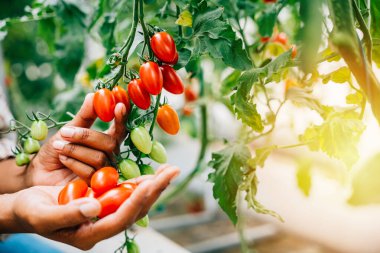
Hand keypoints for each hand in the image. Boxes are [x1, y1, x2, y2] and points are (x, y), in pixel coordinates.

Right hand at [10, 165, 178, 249]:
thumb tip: (95, 207)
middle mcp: (102, 226)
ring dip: (152, 186)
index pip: (119, 219)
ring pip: (134, 202)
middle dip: (154, 191)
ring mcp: (105, 215)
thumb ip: (70, 213)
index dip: (135, 202)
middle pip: (134, 210)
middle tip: (172, 171)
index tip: (150, 184)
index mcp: (89, 234)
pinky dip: (139, 183)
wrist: (27, 208)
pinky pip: (126, 194)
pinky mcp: (104, 203)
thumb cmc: (31, 212)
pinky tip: (151, 174)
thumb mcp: (45, 215)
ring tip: (169, 170)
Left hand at [25, 93, 127, 185]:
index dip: (122, 118)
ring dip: (75, 150)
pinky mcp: (95, 185)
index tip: (119, 105)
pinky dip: (73, 163)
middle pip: (109, 143)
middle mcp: (110, 156)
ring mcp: (104, 171)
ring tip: (58, 147)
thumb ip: (84, 115)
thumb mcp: (69, 128)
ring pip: (98, 158)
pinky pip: (89, 172)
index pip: (121, 128)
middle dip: (86, 136)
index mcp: (108, 140)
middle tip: (65, 132)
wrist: (40, 171)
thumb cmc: (56, 149)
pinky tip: (62, 160)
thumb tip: (94, 95)